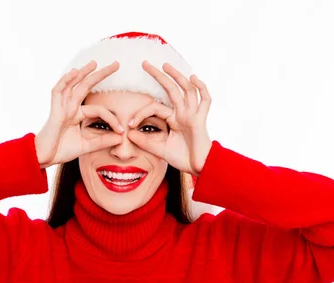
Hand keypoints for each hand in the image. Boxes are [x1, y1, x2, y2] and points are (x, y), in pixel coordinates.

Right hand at [35, 61, 124, 167]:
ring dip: (83, 72)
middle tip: (116, 64)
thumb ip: (102, 141)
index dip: (112, 119)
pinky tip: (74, 72)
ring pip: (73, 85)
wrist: (44, 157)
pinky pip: (58, 91)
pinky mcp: (55, 110)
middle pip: (86, 86)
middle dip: (100, 75)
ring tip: (94, 62)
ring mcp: (62, 107)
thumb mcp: (86, 146)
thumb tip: (120, 137)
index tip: (122, 130)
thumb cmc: (61, 150)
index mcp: (77, 115)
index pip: (99, 110)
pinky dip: (65, 81)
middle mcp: (70, 108)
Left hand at [127, 61, 212, 175]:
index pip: (155, 108)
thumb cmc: (183, 159)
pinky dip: (201, 88)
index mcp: (174, 119)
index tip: (130, 124)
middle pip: (171, 89)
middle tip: (145, 64)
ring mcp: (193, 115)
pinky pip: (205, 100)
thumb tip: (128, 133)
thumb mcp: (159, 149)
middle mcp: (184, 114)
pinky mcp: (201, 120)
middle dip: (159, 76)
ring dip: (177, 76)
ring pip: (186, 90)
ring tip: (165, 65)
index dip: (142, 113)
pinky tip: (193, 77)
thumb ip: (145, 142)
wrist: (200, 169)